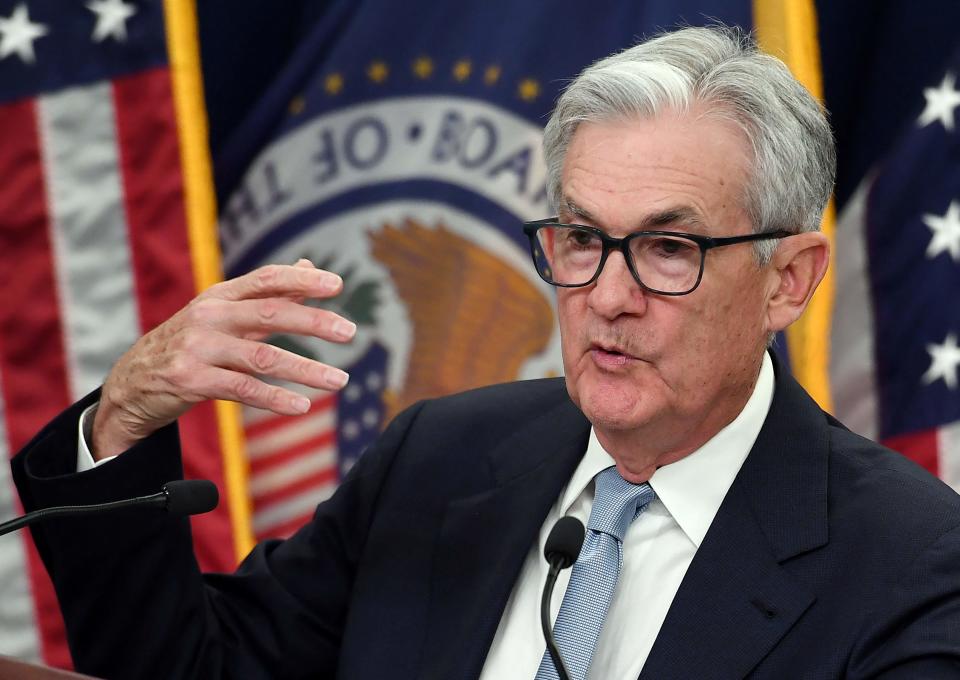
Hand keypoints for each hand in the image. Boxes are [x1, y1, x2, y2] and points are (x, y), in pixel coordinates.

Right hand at [91, 260, 355, 459]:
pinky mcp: (191, 380)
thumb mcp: (222, 312)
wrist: (131, 383)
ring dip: (306, 370)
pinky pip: (243, 389)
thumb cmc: (189, 343)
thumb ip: (267, 293)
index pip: (266, 279)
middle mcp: (209, 315)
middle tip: (350, 332)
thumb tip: (308, 266)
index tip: (337, 285)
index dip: (302, 280)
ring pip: (263, 357)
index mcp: (220, 295)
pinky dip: (275, 398)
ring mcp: (198, 348)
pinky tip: (302, 406)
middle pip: (270, 313)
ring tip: (340, 381)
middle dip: (314, 322)